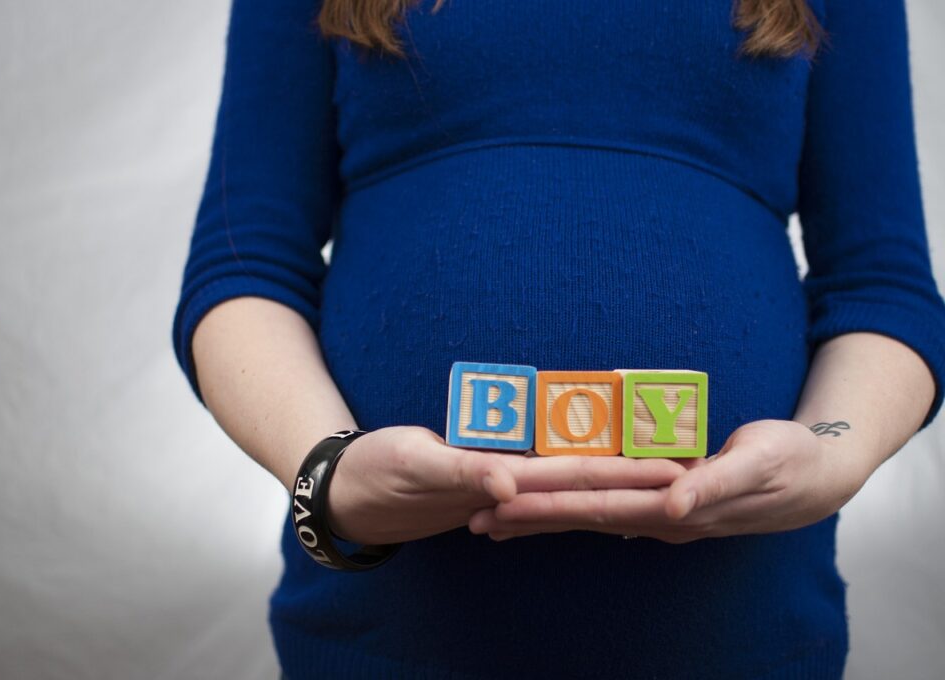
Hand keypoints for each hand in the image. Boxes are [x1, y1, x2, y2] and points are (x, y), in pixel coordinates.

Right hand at [326, 426, 686, 545]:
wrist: (346, 491)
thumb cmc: (375, 474)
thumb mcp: (416, 466)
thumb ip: (464, 471)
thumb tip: (512, 485)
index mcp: (502, 482)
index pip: (580, 477)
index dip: (628, 473)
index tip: (679, 472)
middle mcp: (510, 484)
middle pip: (586, 477)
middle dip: (637, 471)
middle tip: (693, 460)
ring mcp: (499, 480)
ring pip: (568, 475)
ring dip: (612, 472)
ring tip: (657, 464)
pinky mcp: (484, 472)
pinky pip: (538, 470)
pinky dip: (571, 471)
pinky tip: (593, 471)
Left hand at [468, 419, 871, 543]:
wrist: (814, 477)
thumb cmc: (787, 461)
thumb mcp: (758, 464)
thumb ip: (715, 483)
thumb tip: (673, 507)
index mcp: (673, 506)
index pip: (595, 507)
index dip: (548, 507)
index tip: (503, 506)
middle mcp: (658, 517)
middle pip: (579, 518)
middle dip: (527, 520)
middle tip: (475, 521)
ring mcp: (659, 515)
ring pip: (588, 518)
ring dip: (542, 521)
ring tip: (495, 524)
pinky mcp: (663, 504)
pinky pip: (607, 509)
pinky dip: (572, 511)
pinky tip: (548, 517)